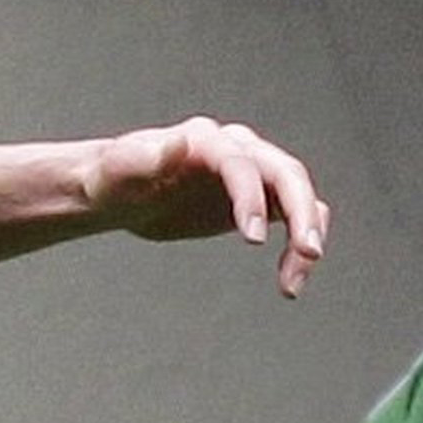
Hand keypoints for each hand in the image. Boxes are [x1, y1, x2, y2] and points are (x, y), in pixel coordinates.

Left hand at [81, 116, 329, 296]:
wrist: (120, 192)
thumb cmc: (113, 179)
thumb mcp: (119, 171)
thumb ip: (145, 157)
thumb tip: (179, 142)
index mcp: (204, 140)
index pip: (241, 164)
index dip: (251, 197)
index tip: (253, 239)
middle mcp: (237, 149)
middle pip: (286, 174)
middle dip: (302, 213)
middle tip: (307, 255)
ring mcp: (252, 173)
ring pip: (300, 196)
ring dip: (309, 235)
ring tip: (292, 282)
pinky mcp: (259, 200)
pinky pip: (295, 217)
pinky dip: (300, 246)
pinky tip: (289, 278)